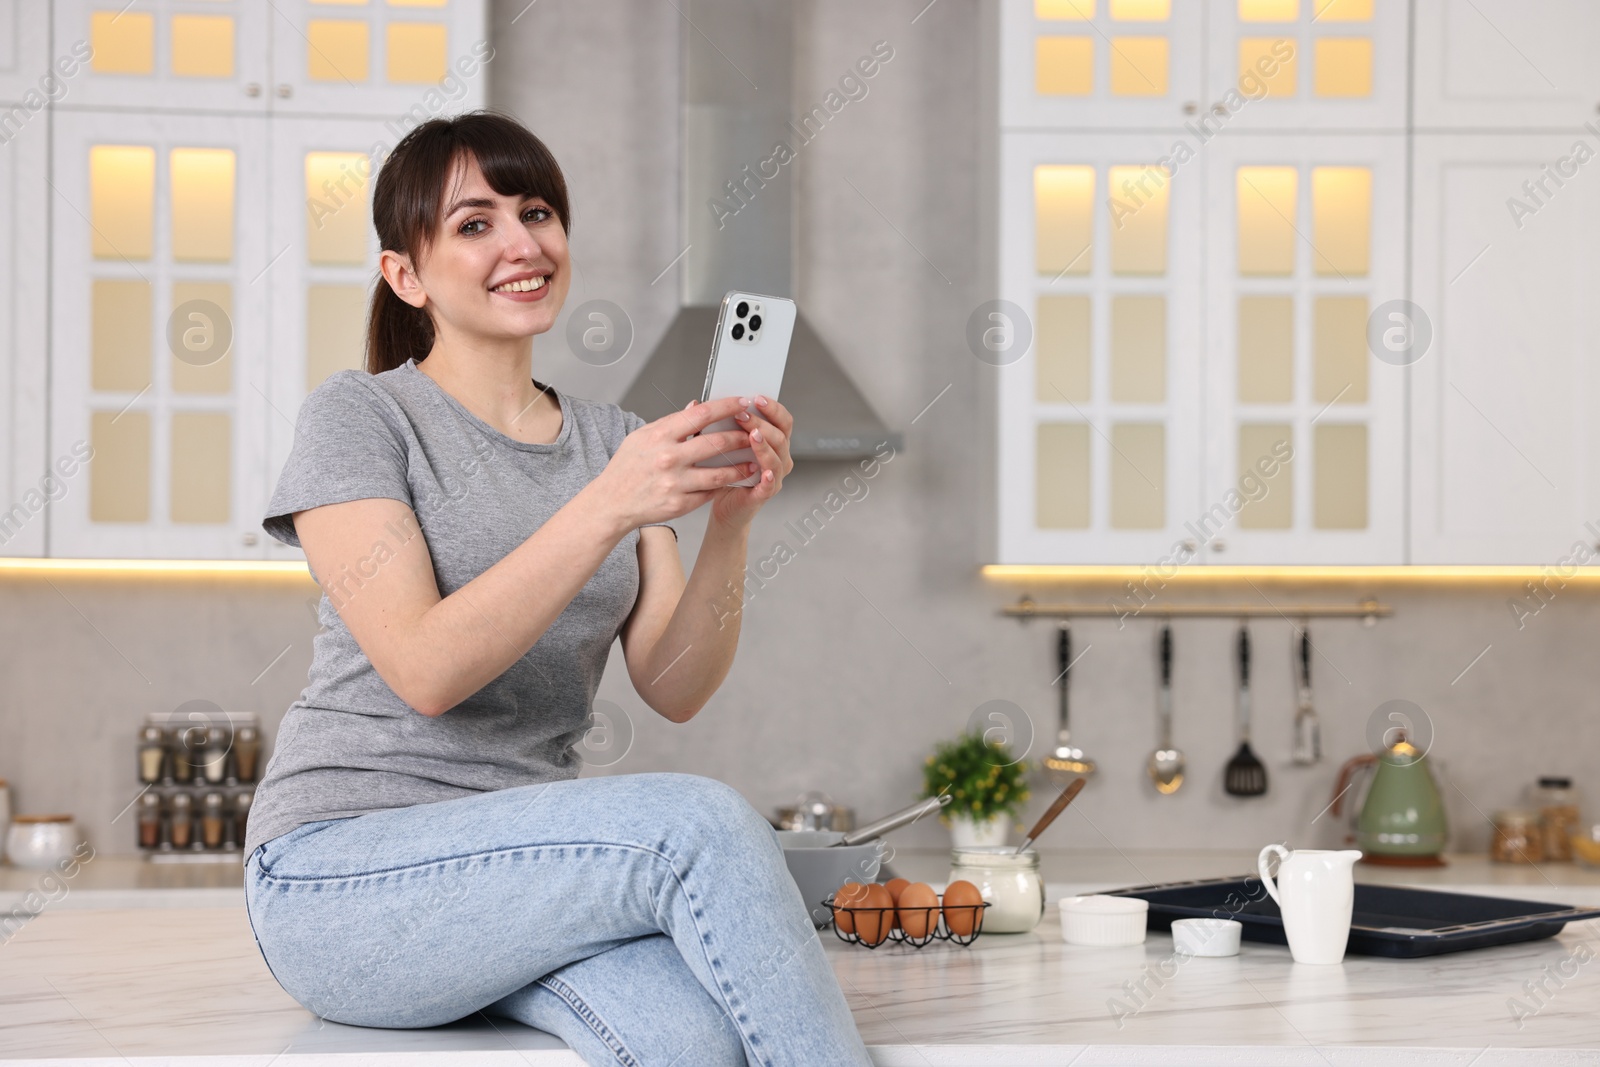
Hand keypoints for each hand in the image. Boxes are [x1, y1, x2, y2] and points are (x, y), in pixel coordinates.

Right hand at [591, 396, 761, 531]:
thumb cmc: (626, 468)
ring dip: (741, 466)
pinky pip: (710, 493)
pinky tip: (733, 481)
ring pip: (720, 472)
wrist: (611, 502)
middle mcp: (669, 458)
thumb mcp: (642, 437)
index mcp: (660, 436)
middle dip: (742, 436)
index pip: (702, 414)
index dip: (728, 407)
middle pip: (717, 443)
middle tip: (755, 433)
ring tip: (753, 461)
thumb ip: (670, 422)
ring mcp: (675, 483)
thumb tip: (695, 407)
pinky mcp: (680, 504)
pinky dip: (724, 486)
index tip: (744, 403)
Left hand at [709, 394, 792, 530]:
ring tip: (751, 435)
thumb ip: (715, 425)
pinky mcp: (765, 493)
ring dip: (765, 445)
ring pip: (778, 457)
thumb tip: (696, 404)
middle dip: (763, 423)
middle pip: (781, 436)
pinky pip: (771, 483)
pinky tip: (763, 470)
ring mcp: (774, 476)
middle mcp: (779, 457)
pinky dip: (768, 475)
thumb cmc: (723, 472)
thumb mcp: (719, 444)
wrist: (721, 504)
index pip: (782, 420)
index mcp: (772, 441)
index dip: (773, 408)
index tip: (756, 398)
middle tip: (743, 416)